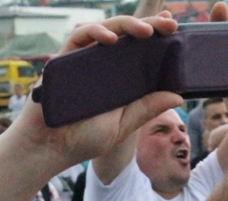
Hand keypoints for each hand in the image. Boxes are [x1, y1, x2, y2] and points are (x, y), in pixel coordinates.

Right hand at [10, 13, 183, 166]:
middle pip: (126, 35)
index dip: (157, 37)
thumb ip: (146, 109)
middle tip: (169, 24)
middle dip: (148, 24)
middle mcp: (101, 65)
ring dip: (126, 25)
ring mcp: (82, 60)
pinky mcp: (64, 59)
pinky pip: (79, 36)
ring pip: (106, 29)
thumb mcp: (122, 125)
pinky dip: (95, 32)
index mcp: (117, 78)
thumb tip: (179, 96)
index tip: (175, 30)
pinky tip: (112, 39)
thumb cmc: (81, 139)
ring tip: (146, 31)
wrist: (49, 149)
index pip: (139, 50)